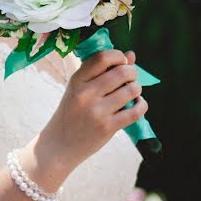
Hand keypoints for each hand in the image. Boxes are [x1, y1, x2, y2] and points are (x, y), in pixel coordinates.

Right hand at [40, 49, 147, 169]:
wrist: (59, 145)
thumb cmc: (71, 114)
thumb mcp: (78, 90)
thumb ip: (102, 72)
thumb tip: (131, 55)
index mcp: (76, 81)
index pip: (102, 57)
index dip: (118, 56)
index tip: (121, 61)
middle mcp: (86, 94)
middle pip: (121, 72)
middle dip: (132, 72)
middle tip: (130, 78)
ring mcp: (97, 111)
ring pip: (131, 90)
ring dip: (137, 89)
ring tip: (132, 92)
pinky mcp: (107, 127)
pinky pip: (136, 111)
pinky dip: (142, 105)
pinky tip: (137, 104)